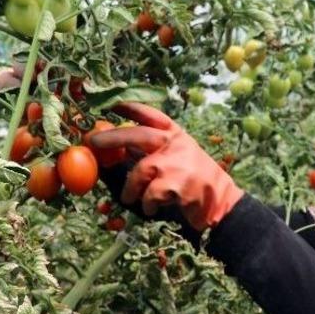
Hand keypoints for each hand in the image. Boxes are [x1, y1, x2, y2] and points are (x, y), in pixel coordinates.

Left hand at [88, 103, 244, 230]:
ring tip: (129, 198)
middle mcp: (176, 144)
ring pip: (141, 171)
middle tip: (93, 141)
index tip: (111, 104)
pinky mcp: (177, 184)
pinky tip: (151, 209)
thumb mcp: (178, 156)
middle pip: (139, 135)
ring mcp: (177, 163)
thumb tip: (120, 146)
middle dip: (113, 137)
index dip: (130, 107)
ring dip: (131, 188)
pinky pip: (149, 194)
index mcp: (176, 135)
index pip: (151, 115)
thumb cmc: (196, 181)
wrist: (221, 202)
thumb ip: (153, 150)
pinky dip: (146, 204)